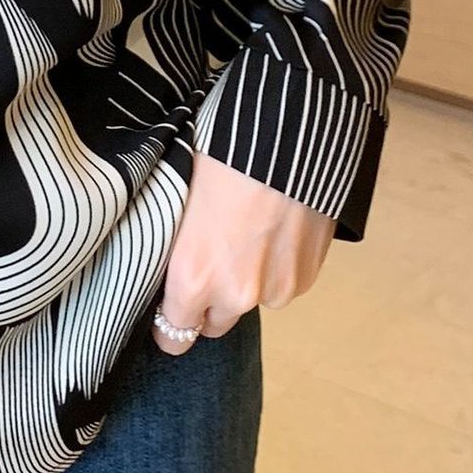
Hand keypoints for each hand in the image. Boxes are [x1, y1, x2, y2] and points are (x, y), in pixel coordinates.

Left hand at [153, 153, 333, 351]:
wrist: (290, 135)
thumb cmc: (223, 154)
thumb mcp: (179, 197)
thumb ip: (175, 245)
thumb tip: (165, 259)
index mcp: (192, 276)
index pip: (173, 336)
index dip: (169, 321)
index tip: (171, 304)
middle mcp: (235, 295)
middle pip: (214, 325)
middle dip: (210, 302)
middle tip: (210, 258)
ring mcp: (276, 289)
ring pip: (253, 301)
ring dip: (248, 282)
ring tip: (248, 231)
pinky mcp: (307, 276)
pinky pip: (283, 284)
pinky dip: (278, 266)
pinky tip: (276, 227)